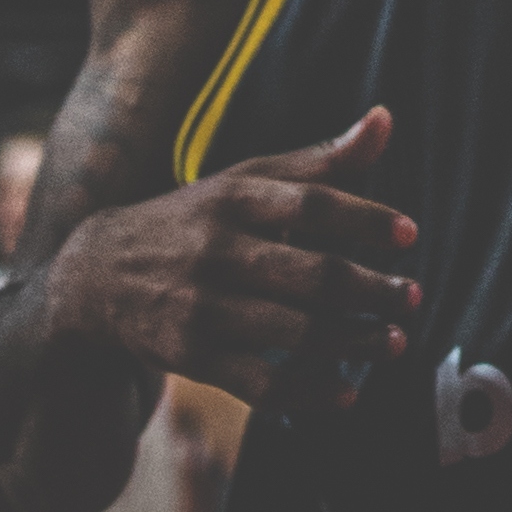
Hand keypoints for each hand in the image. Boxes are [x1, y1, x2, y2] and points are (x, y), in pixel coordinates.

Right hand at [41, 113, 418, 399]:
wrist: (98, 274)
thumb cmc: (197, 219)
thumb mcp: (247, 179)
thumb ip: (319, 161)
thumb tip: (386, 119)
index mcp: (237, 198)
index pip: (311, 204)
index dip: (363, 218)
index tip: (410, 235)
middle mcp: (218, 250)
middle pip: (308, 273)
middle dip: (368, 290)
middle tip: (412, 298)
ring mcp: (202, 308)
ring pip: (290, 331)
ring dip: (349, 342)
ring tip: (393, 342)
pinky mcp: (191, 357)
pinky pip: (257, 382)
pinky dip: (305, 391)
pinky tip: (346, 393)